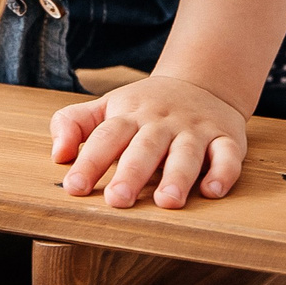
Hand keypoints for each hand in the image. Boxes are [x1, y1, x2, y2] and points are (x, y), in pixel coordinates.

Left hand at [51, 75, 246, 208]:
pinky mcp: (226, 138)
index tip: (74, 187)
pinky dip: (223, 172)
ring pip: (187, 152)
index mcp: (130, 115)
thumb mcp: (107, 107)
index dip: (90, 162)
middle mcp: (162, 123)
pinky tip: (213, 191)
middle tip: (117, 200)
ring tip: (167, 202)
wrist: (203, 82)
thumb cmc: (146, 107)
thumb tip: (57, 154)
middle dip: (132, 173)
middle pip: (145, 147)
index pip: (106, 137)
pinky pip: (228, 155)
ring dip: (178, 176)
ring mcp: (195, 130)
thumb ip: (74, 124)